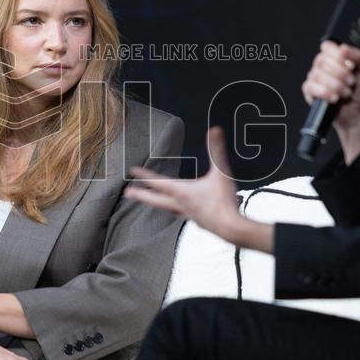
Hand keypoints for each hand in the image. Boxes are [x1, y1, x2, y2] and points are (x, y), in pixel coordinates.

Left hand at [124, 127, 272, 251]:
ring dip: (158, 204)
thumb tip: (214, 131)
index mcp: (182, 192)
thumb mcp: (220, 173)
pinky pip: (182, 215)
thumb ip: (216, 151)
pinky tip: (182, 210)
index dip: (145, 175)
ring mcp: (188, 215)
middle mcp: (181, 205)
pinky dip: (177, 211)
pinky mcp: (198, 222)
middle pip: (156, 199)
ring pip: (168, 208)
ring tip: (152, 201)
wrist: (232, 228)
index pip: (158, 182)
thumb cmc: (224, 202)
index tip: (132, 171)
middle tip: (128, 193)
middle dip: (141, 195)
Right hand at [301, 40, 359, 131]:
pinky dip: (325, 93)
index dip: (337, 55)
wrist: (359, 111)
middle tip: (351, 82)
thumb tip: (344, 48)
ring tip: (346, 92)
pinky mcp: (310, 91)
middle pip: (322, 60)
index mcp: (336, 56)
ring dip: (335, 85)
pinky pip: (311, 87)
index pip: (327, 46)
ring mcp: (315, 78)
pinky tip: (335, 98)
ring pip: (317, 75)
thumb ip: (359, 56)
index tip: (350, 65)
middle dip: (340, 74)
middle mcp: (323, 65)